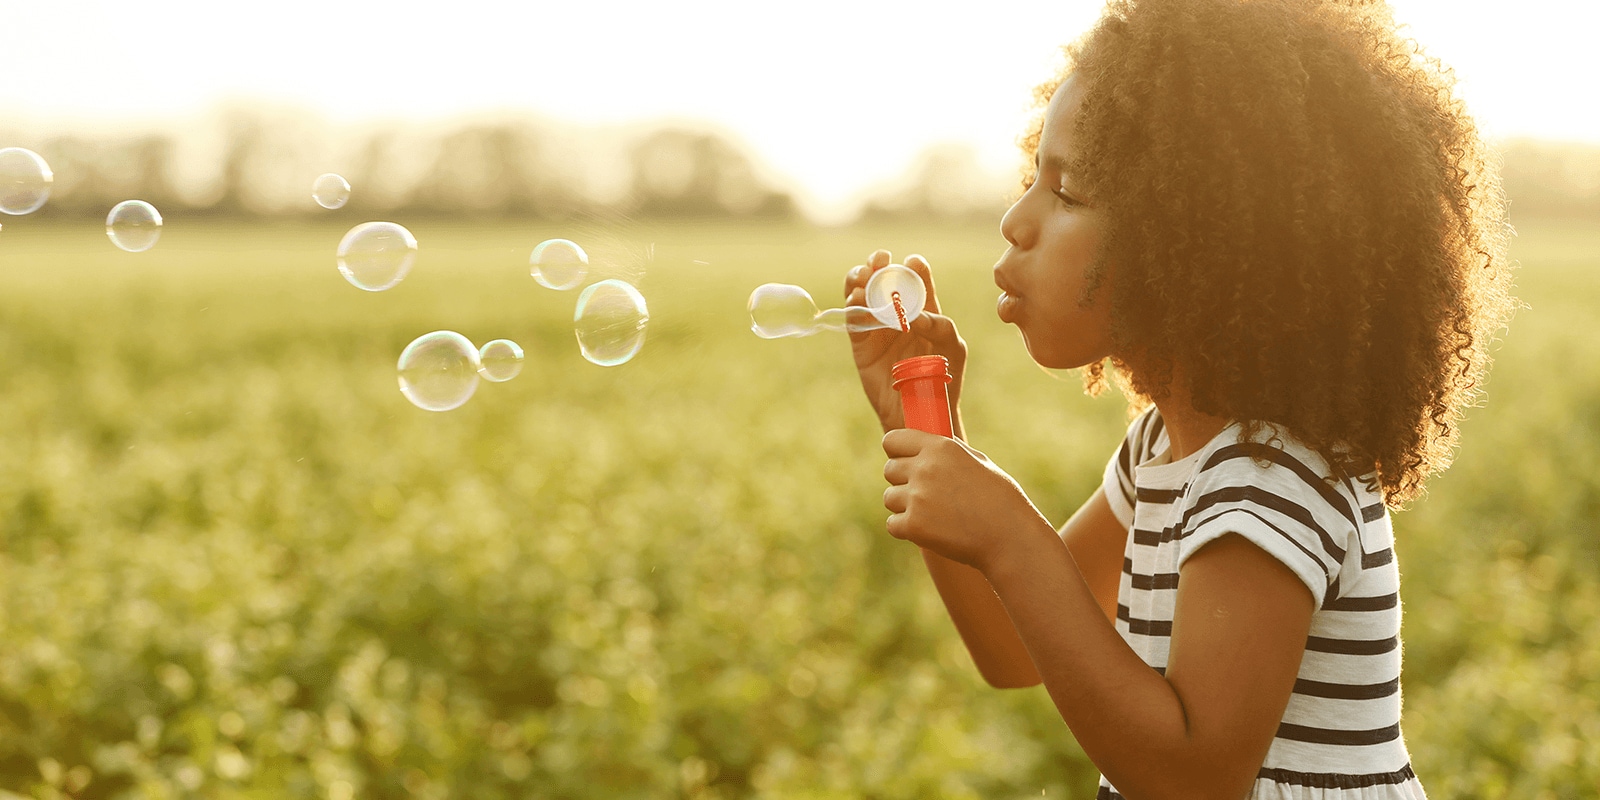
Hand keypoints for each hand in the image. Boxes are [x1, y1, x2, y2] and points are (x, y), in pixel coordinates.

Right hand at [845, 250, 966, 433]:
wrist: (919, 411)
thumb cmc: (942, 378)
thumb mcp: (952, 347)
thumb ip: (940, 325)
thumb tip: (915, 315)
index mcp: (923, 309)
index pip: (916, 280)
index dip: (912, 267)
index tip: (911, 262)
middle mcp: (897, 314)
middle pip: (883, 281)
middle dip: (879, 265)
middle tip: (880, 260)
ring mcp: (877, 327)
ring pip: (863, 294)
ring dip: (860, 279)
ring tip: (864, 275)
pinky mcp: (860, 343)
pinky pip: (853, 319)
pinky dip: (852, 305)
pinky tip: (857, 298)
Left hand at [881, 428, 1052, 574]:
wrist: (1010, 537)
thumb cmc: (1000, 499)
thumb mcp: (978, 462)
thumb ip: (948, 452)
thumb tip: (927, 443)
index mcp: (940, 447)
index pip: (892, 440)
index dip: (897, 452)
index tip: (905, 462)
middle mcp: (925, 468)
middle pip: (889, 469)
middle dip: (903, 481)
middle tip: (926, 494)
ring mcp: (917, 497)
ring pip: (889, 498)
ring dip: (905, 506)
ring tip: (934, 514)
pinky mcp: (914, 525)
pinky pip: (893, 524)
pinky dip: (907, 529)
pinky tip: (930, 530)